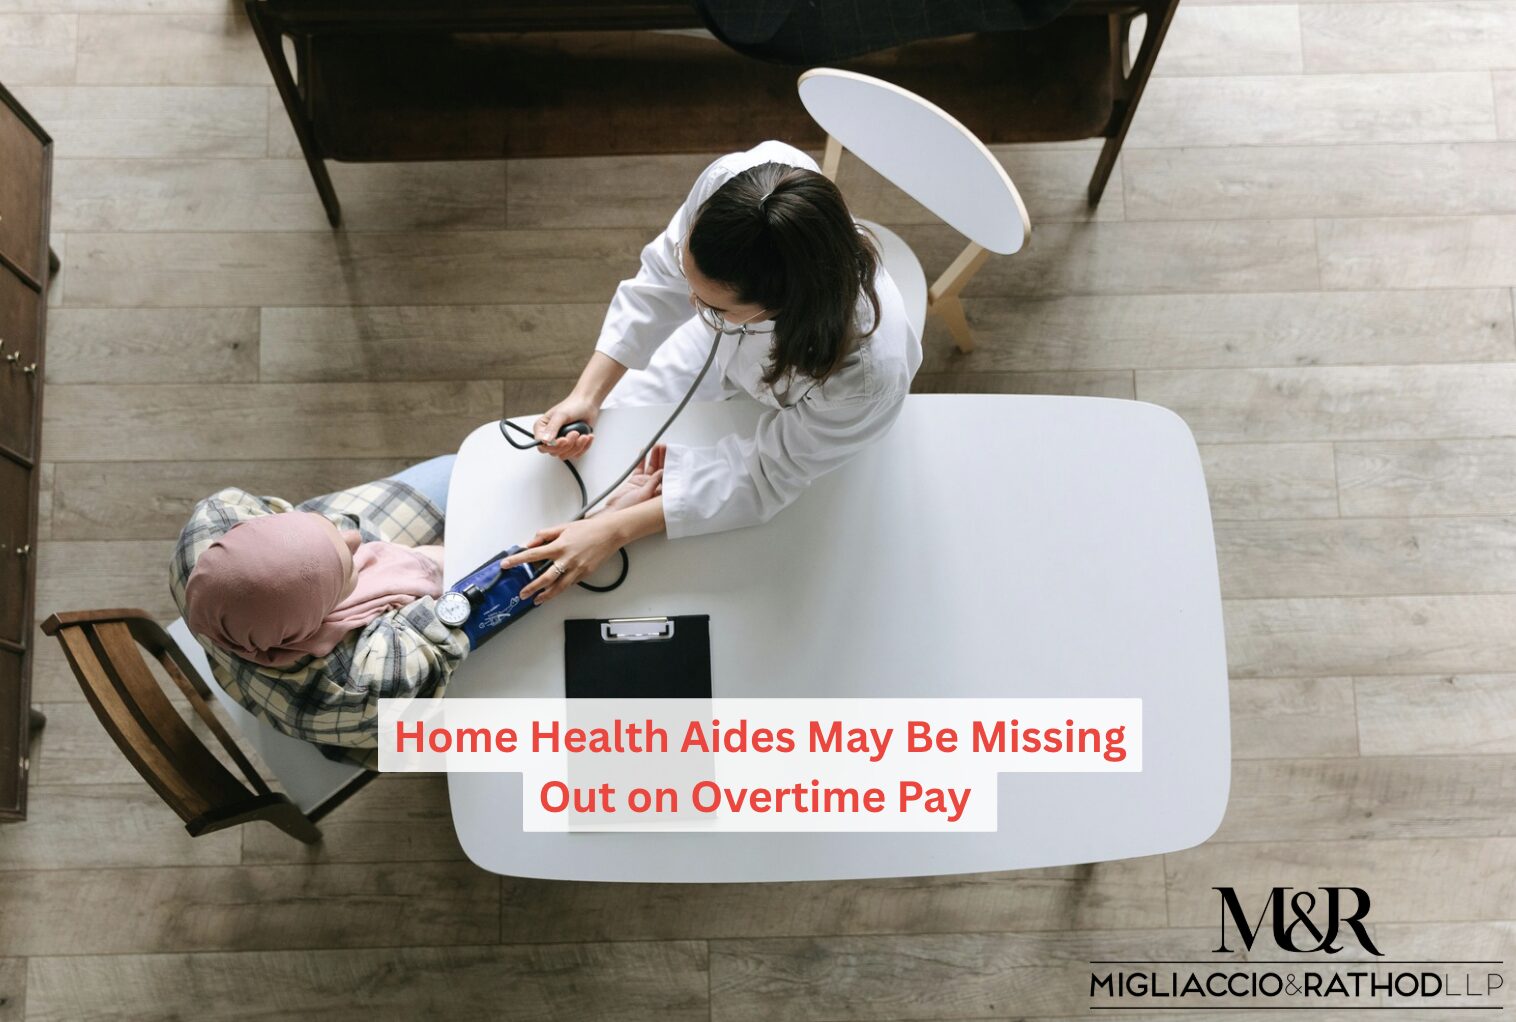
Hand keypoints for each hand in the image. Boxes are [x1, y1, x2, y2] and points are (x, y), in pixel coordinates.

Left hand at [502, 516, 624, 604]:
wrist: (610, 533)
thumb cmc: (589, 529)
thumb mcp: (563, 527)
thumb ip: (545, 535)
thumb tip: (531, 542)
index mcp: (559, 546)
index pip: (532, 555)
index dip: (517, 560)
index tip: (506, 564)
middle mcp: (567, 560)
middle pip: (545, 578)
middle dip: (531, 587)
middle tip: (522, 593)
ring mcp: (577, 569)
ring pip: (558, 587)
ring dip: (546, 595)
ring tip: (537, 600)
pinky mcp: (584, 574)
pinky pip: (570, 584)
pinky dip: (561, 588)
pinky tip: (554, 591)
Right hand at [534, 391, 600, 459]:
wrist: (588, 404)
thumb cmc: (573, 406)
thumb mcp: (561, 415)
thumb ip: (552, 428)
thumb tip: (545, 441)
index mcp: (542, 429)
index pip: (541, 445)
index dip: (552, 446)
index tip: (564, 439)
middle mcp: (550, 437)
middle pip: (554, 452)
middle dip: (568, 445)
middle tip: (575, 433)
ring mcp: (561, 443)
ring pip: (565, 455)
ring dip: (577, 446)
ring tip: (583, 435)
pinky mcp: (571, 446)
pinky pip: (576, 455)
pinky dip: (584, 447)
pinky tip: (587, 437)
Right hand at [592, 444, 666, 515]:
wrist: (614, 513)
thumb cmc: (630, 511)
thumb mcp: (644, 496)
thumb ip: (653, 483)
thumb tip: (663, 471)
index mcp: (660, 494)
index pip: (669, 477)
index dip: (672, 466)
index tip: (672, 456)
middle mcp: (654, 488)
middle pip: (662, 470)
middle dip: (663, 459)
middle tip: (665, 447)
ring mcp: (644, 484)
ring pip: (652, 468)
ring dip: (654, 457)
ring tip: (656, 447)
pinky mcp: (635, 481)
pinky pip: (640, 468)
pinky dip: (642, 460)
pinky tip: (644, 452)